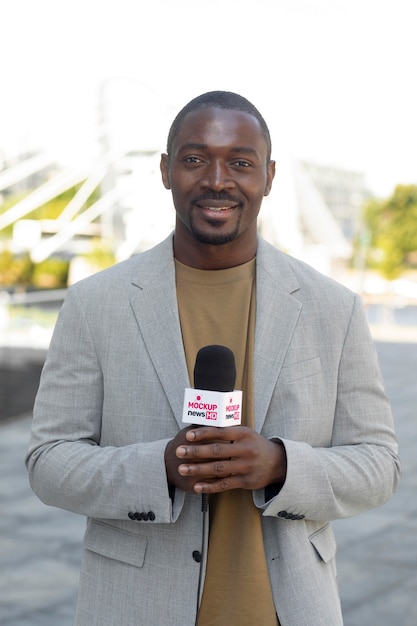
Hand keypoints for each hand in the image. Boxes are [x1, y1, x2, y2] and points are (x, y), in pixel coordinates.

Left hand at [166, 425, 286, 493]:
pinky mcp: (246, 481)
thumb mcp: (245, 433)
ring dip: (198, 469)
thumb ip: (227, 431)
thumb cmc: (254, 444)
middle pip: (216, 451)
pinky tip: (196, 486)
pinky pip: (224, 484)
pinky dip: (209, 486)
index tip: (187, 435)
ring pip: (218, 468)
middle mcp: (245, 450)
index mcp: (244, 434)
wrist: (278, 462)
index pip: (220, 432)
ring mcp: (246, 466)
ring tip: (182, 469)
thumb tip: (202, 427)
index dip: (202, 434)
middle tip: (178, 452)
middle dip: (195, 451)